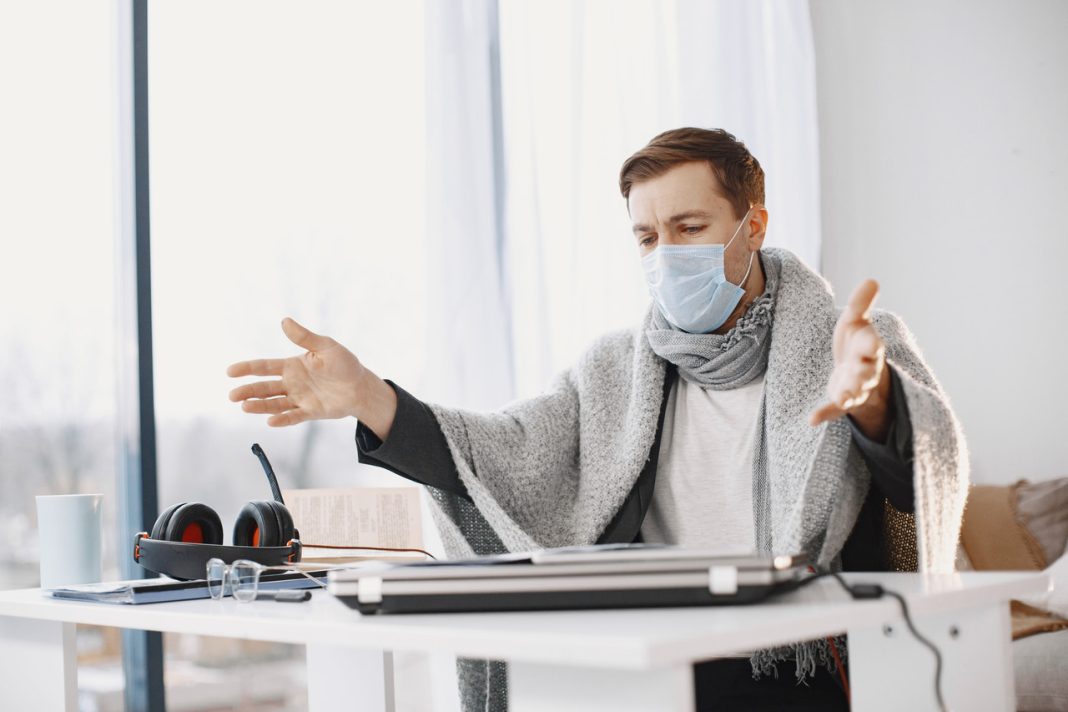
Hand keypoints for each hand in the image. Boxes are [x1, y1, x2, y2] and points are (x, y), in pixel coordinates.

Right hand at [227, 318, 366, 426]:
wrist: (361, 386)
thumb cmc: (344, 364)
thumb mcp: (326, 346)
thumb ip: (304, 337)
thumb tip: (284, 321)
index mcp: (292, 366)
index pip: (264, 367)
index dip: (247, 368)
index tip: (230, 371)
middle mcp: (292, 383)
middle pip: (264, 388)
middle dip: (248, 391)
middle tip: (232, 395)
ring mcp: (299, 398)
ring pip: (274, 403)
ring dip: (260, 406)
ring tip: (245, 407)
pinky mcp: (310, 412)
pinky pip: (293, 416)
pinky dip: (282, 419)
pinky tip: (270, 421)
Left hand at [808, 279, 890, 439]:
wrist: (863, 375)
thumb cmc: (858, 344)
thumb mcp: (857, 323)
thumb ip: (862, 304)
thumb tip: (872, 279)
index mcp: (868, 348)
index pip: (872, 344)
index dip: (871, 343)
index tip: (872, 341)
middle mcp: (866, 369)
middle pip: (868, 371)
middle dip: (865, 372)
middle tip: (861, 373)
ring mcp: (856, 387)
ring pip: (855, 392)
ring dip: (849, 394)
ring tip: (843, 397)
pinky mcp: (843, 402)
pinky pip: (835, 410)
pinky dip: (825, 414)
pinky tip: (812, 420)